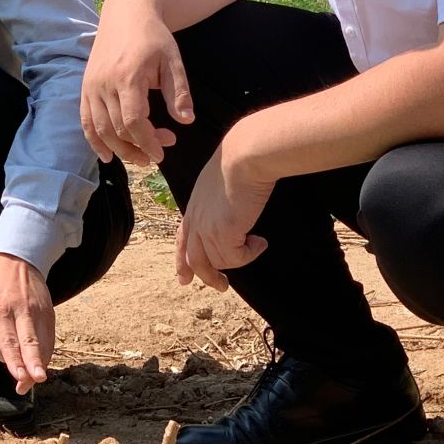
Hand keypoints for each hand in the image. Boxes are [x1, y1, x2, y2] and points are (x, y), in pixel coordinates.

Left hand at [0, 254, 56, 392]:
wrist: (16, 259)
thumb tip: (2, 359)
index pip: (8, 340)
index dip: (15, 360)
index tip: (20, 376)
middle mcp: (22, 310)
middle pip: (30, 340)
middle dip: (34, 361)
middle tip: (37, 379)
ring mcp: (39, 310)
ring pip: (44, 341)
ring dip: (41, 362)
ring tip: (36, 379)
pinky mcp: (50, 311)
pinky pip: (50, 337)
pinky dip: (46, 353)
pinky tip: (40, 364)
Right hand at [80, 0, 192, 167]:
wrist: (126, 13)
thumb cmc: (154, 37)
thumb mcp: (172, 61)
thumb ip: (178, 92)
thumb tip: (186, 121)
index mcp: (127, 76)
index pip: (133, 121)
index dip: (147, 141)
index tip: (163, 152)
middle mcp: (104, 84)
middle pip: (117, 129)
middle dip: (139, 146)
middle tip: (160, 151)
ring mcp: (91, 86)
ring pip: (100, 129)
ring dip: (120, 149)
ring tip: (140, 157)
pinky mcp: (85, 88)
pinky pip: (85, 121)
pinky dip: (94, 141)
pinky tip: (107, 156)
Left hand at [175, 129, 275, 291]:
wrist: (245, 156)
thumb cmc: (240, 160)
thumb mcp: (220, 180)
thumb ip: (219, 199)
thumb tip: (233, 212)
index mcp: (193, 206)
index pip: (182, 239)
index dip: (182, 261)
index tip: (183, 279)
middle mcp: (196, 219)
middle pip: (194, 259)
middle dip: (207, 277)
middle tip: (222, 287)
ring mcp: (207, 228)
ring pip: (218, 261)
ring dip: (239, 258)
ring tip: (256, 243)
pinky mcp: (223, 233)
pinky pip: (236, 258)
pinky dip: (250, 254)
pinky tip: (261, 241)